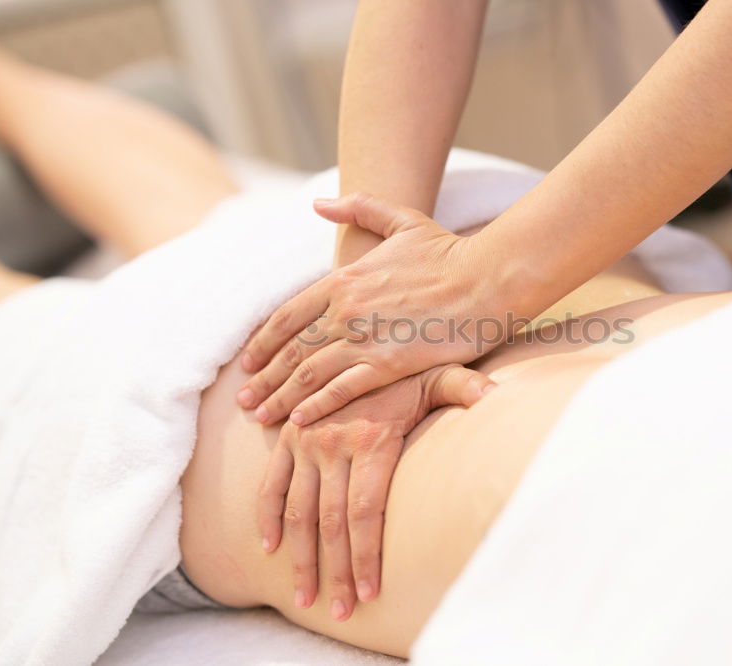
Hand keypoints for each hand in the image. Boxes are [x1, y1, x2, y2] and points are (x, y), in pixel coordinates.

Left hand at [236, 193, 517, 425]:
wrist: (488, 278)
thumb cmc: (450, 252)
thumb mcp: (402, 221)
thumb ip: (358, 208)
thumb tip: (318, 203)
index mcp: (344, 280)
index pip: (287, 316)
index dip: (262, 342)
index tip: (247, 362)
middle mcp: (346, 310)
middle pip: (290, 349)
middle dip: (263, 377)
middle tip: (243, 401)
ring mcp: (365, 338)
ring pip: (308, 373)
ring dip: (280, 398)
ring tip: (260, 417)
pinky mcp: (390, 364)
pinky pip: (343, 389)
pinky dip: (317, 406)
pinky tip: (300, 421)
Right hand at [257, 363, 495, 620]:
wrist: (354, 330)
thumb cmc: (408, 361)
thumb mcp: (438, 370)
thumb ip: (463, 387)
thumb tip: (496, 396)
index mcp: (372, 438)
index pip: (366, 511)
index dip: (366, 555)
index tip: (369, 595)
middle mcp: (334, 443)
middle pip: (331, 522)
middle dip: (336, 572)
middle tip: (340, 611)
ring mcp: (306, 441)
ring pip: (298, 511)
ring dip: (300, 558)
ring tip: (304, 597)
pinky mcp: (288, 438)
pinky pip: (271, 483)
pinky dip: (267, 517)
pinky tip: (270, 549)